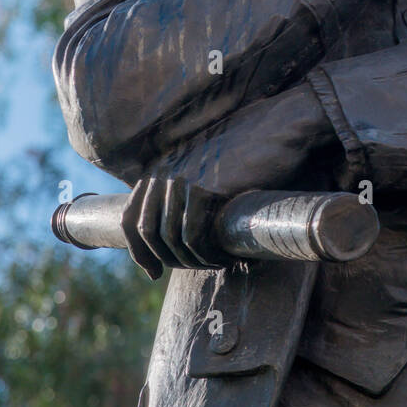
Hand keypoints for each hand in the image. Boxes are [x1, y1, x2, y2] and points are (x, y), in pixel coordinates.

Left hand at [122, 84, 340, 277]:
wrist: (275, 133)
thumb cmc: (246, 157)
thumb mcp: (205, 174)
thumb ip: (183, 198)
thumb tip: (168, 240)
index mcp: (158, 170)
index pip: (130, 218)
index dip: (138, 251)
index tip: (153, 273)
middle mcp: (163, 173)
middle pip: (147, 231)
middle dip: (166, 259)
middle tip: (192, 269)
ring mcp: (180, 179)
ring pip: (170, 238)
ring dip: (190, 260)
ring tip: (213, 264)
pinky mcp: (203, 189)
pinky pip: (193, 235)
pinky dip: (206, 254)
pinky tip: (224, 257)